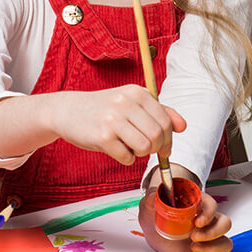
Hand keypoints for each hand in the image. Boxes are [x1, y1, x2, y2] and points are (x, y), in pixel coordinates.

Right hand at [50, 85, 186, 164]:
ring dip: (140, 154)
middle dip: (156, 148)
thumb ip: (160, 112)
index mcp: (138, 92)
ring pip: (145, 147)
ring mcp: (113, 119)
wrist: (68, 111)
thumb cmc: (104, 109)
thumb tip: (183, 126)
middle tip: (146, 150)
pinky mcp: (102, 136)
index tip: (164, 147)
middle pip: (157, 135)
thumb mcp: (132, 103)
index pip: (166, 121)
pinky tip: (116, 149)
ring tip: (130, 147)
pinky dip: (126, 159)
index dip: (168, 139)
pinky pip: (127, 157)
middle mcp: (126, 102)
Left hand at [138, 187, 232, 251]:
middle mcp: (206, 221)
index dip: (209, 213)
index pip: (212, 206)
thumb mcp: (151, 201)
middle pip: (225, 224)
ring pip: (224, 244)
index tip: (198, 222)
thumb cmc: (157, 210)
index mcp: (198, 204)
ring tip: (192, 247)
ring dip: (212, 248)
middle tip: (194, 236)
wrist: (153, 226)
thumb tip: (153, 196)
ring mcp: (204, 238)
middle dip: (213, 232)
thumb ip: (152, 197)